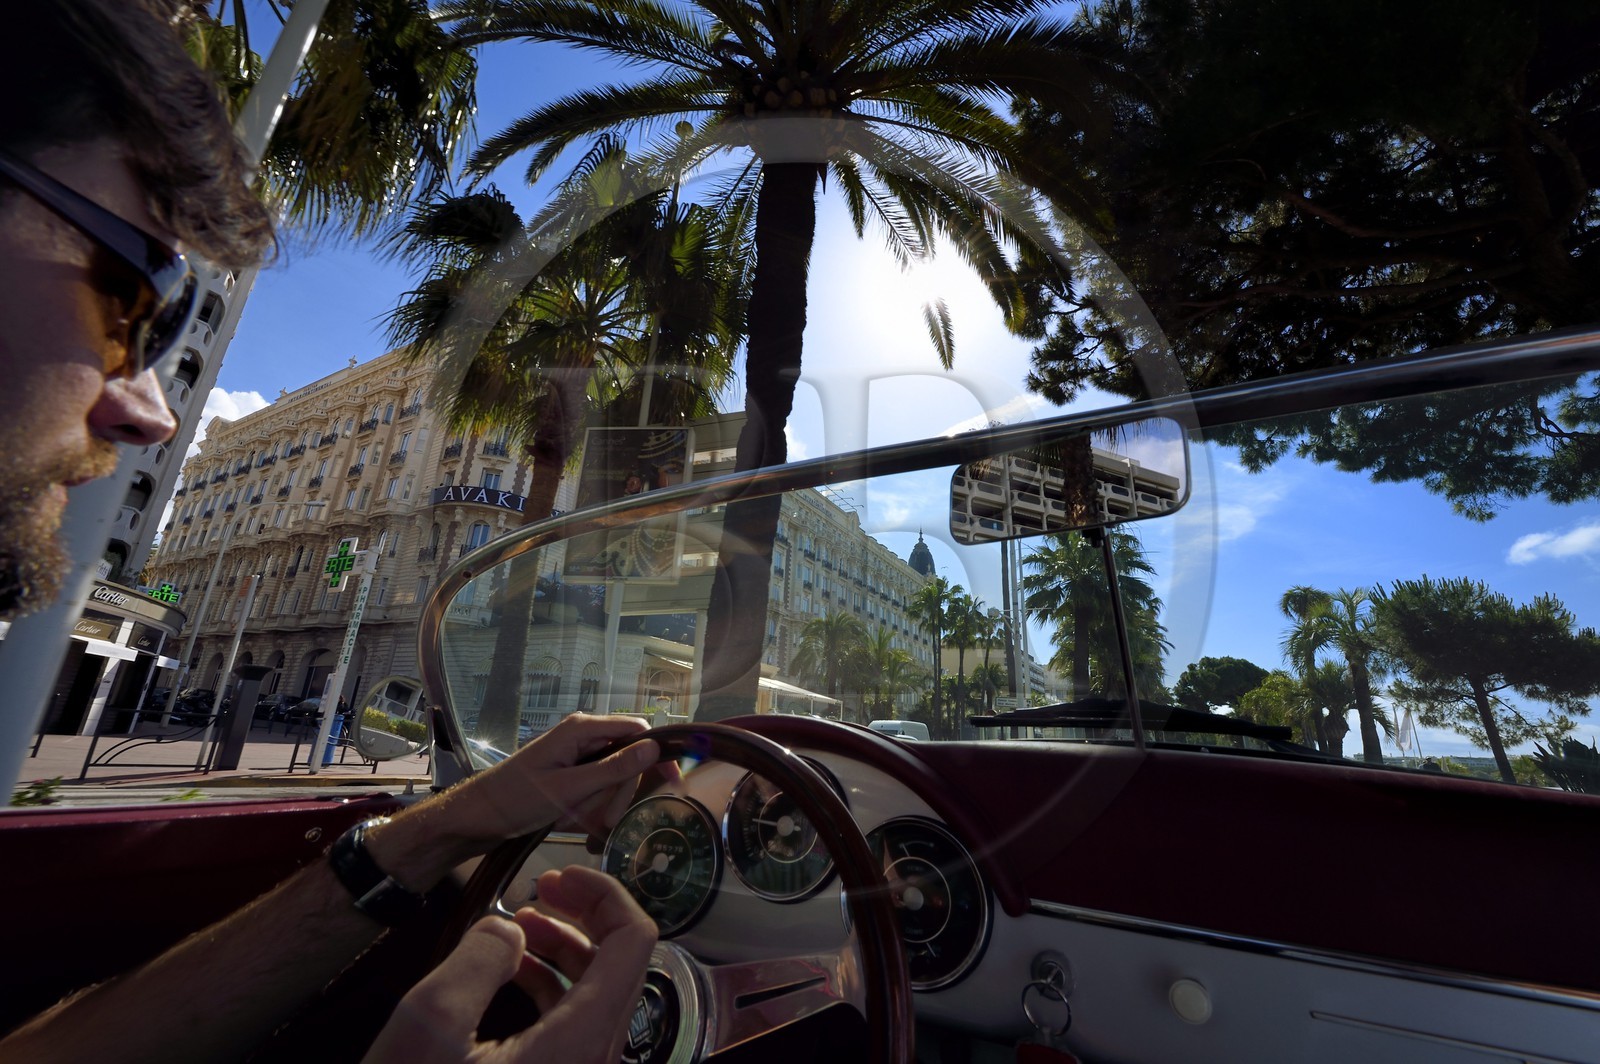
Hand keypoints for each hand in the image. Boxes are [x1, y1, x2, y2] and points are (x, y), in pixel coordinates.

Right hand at [363, 867, 655, 1063]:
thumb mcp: (427, 1028)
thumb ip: (477, 959)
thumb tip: (508, 928)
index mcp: (581, 1043)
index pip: (634, 943)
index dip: (603, 894)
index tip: (556, 875)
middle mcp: (594, 1062)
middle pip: (621, 966)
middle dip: (580, 917)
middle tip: (536, 892)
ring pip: (597, 996)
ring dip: (565, 950)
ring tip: (517, 929)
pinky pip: (575, 1026)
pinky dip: (552, 987)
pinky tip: (509, 974)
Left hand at [451, 713, 666, 845]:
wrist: (475, 818)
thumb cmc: (516, 800)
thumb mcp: (568, 789)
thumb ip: (613, 769)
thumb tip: (654, 748)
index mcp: (582, 728)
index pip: (638, 730)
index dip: (659, 754)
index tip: (673, 785)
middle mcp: (582, 735)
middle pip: (627, 757)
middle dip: (621, 792)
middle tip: (606, 822)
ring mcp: (576, 754)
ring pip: (613, 776)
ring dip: (604, 803)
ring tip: (581, 825)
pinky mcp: (570, 772)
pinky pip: (596, 786)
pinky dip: (593, 806)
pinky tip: (577, 823)